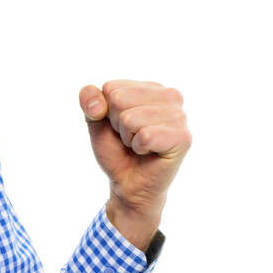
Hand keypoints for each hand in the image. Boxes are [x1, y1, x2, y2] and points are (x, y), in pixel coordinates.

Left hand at [79, 80, 190, 217]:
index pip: (111, 88)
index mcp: (151, 87)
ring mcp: (180, 115)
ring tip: (140, 146)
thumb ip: (89, 100)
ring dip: (128, 138)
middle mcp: (170, 96)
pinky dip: (139, 148)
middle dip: (117, 125)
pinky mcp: (183, 137)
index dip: (107, 113)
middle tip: (131, 139)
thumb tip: (97, 104)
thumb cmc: (117, 151)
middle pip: (119, 100)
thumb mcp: (95, 121)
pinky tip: (150, 153)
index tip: (121, 128)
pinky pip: (146, 135)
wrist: (129, 184)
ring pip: (130, 118)